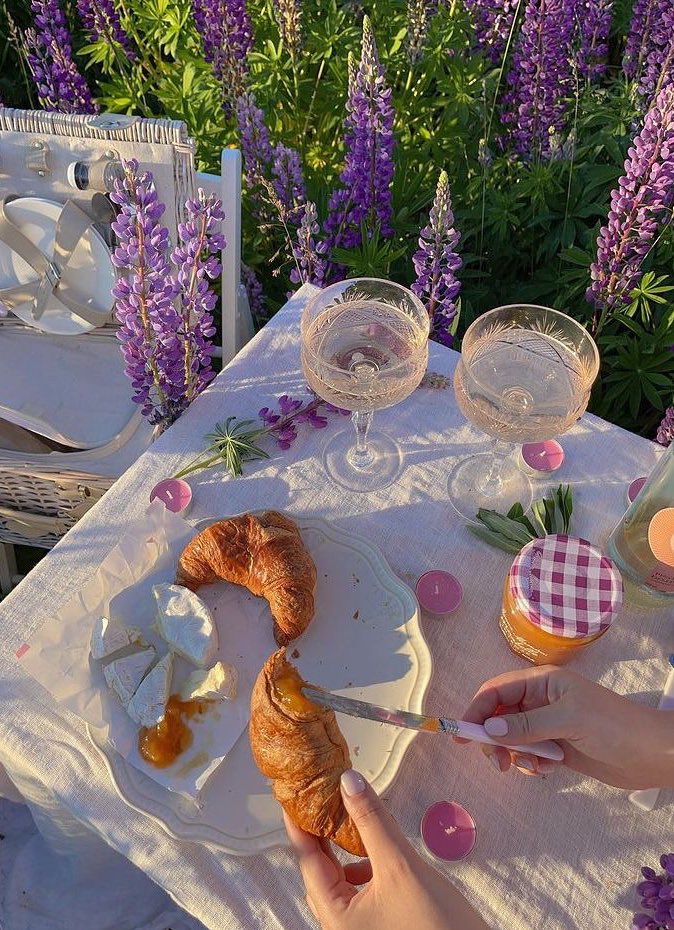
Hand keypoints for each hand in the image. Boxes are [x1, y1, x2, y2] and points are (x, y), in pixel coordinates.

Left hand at [284, 770, 487, 929]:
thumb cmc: (438, 926)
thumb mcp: (400, 865)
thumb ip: (372, 821)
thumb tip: (348, 781)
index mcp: (335, 918)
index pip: (308, 861)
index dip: (301, 824)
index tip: (294, 793)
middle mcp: (340, 927)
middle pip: (321, 871)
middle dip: (324, 833)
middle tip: (323, 795)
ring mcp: (360, 929)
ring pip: (341, 880)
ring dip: (345, 849)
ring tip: (353, 818)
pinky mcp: (379, 927)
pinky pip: (360, 891)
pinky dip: (364, 865)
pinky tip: (378, 851)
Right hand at [459, 665, 673, 788]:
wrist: (651, 754)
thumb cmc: (613, 726)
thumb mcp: (567, 719)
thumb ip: (526, 724)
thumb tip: (487, 730)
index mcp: (542, 681)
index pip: (496, 691)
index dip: (477, 710)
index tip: (462, 735)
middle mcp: (541, 700)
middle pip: (499, 716)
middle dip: (494, 738)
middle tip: (499, 762)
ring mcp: (548, 724)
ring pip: (512, 738)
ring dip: (515, 754)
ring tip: (533, 767)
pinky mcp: (557, 747)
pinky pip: (529, 754)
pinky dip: (531, 764)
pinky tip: (549, 770)